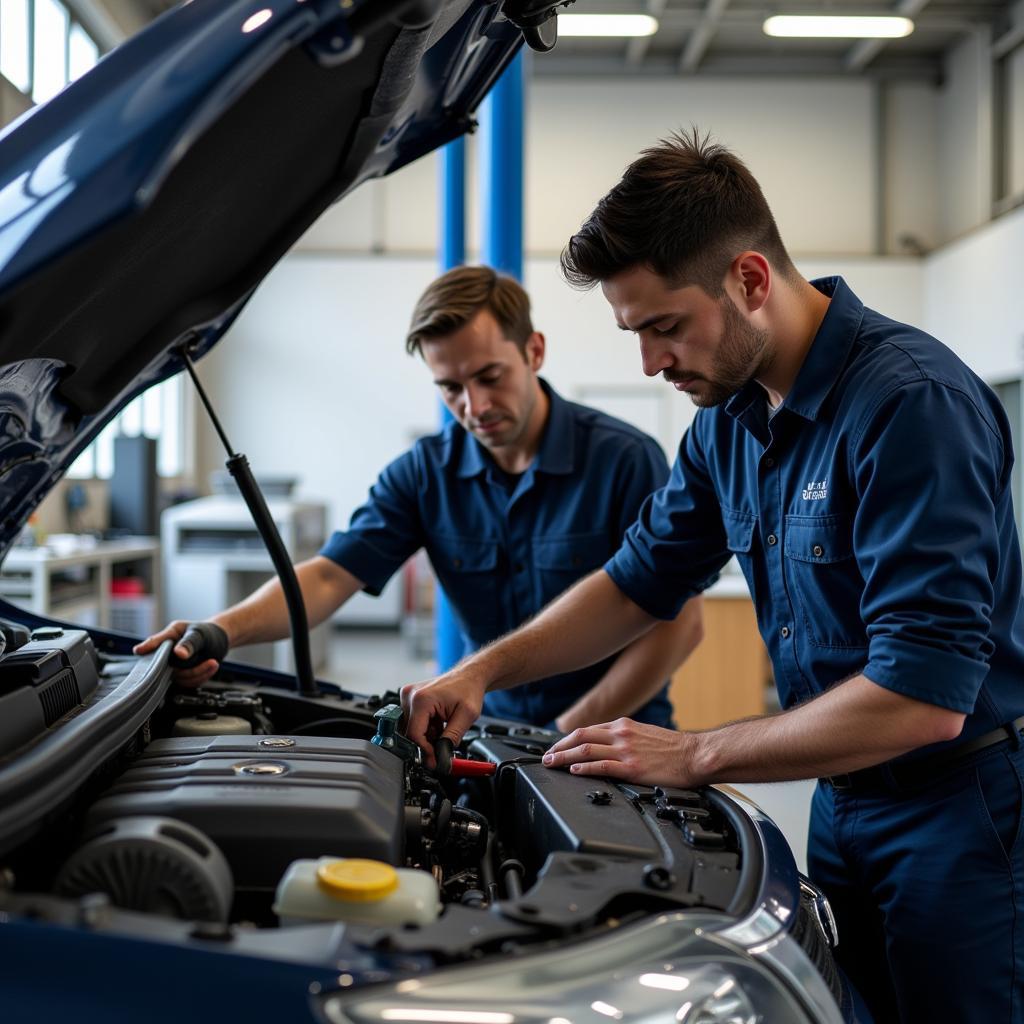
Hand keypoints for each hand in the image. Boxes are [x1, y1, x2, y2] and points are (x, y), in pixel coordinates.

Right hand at [132, 620, 224, 687]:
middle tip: (210, 661)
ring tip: (213, 662)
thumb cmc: (208, 632)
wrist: (219, 639)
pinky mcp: (183, 675)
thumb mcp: (200, 634)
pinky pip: (189, 682)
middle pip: (168, 666)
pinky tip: (212, 666)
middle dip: (190, 668)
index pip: (156, 642)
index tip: (139, 650)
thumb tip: (179, 653)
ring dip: (200, 673)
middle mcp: (169, 652)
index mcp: (170, 636)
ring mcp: (175, 665)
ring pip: (180, 677)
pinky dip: (203, 676)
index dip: (147, 647)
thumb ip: (189, 642)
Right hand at [401, 670, 486, 768]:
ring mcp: (409, 696)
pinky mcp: (411, 698)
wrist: (470, 676)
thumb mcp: (466, 717)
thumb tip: (441, 756)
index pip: (414, 735)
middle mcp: (410, 696)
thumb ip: (452, 738)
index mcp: (422, 699)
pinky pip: (414, 721)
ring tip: (444, 729)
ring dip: (427, 736)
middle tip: (443, 749)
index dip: (424, 751)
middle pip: (411, 733)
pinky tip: (439, 724)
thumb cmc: (469, 689)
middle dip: (427, 744)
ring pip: (412, 729)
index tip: (435, 760)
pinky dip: (426, 728)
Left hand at [541, 717, 700, 787]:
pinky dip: (584, 769)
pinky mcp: (632, 768)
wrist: (696, 754)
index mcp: (624, 726)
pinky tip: (573, 772)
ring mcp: (626, 751)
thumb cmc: (675, 748)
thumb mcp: (645, 734)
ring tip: (551, 764)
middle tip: (546, 756)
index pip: (588, 729)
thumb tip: (608, 746)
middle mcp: (622, 735)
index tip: (556, 746)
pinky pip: (601, 767)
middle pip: (580, 737)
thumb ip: (625, 738)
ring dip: (564, 757)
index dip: (567, 738)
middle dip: (559, 747)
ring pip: (586, 751)